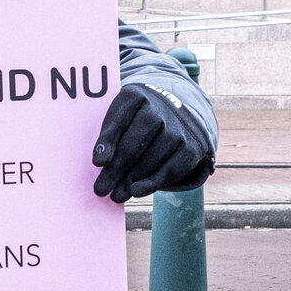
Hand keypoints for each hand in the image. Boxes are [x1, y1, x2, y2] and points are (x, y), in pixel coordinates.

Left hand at [91, 84, 215, 202]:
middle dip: (115, 170)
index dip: (108, 141)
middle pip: (134, 143)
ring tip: (116, 195)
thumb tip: (101, 167)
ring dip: (131, 180)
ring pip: (152, 157)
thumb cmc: (137, 119)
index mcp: (135, 96)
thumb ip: (110, 136)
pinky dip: (152, 183)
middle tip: (101, 189)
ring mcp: (178, 125)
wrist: (178, 113)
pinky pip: (171, 168)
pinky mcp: (192, 145)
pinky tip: (136, 191)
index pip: (119, 118)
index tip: (97, 163)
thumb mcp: (122, 116)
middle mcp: (159, 107)